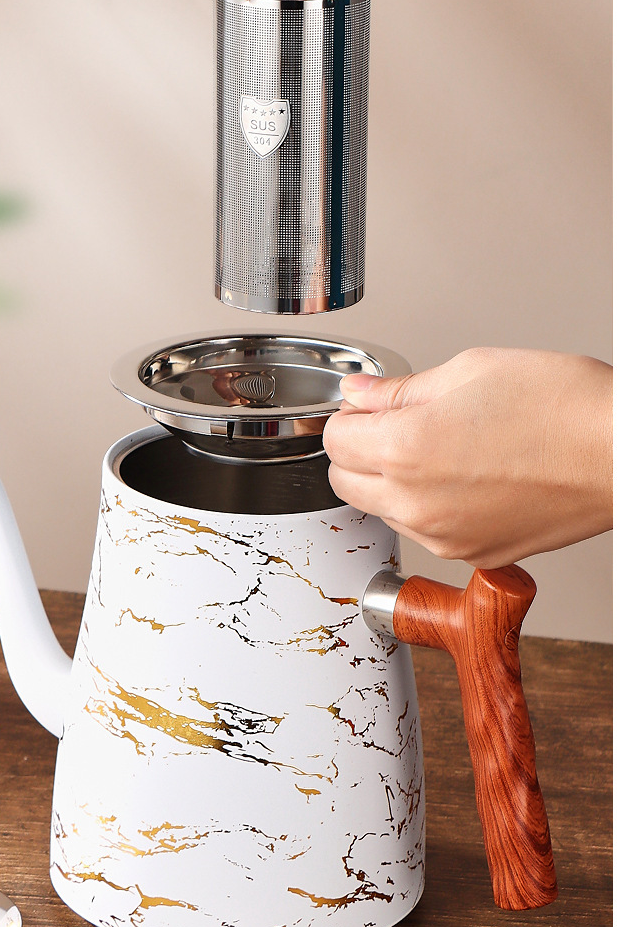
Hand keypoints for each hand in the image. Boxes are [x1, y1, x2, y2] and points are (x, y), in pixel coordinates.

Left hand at [323, 347, 611, 567]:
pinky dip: (431, 506)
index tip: (369, 405)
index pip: (333, 439)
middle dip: (359, 451)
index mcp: (404, 449)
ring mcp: (445, 537)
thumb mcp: (469, 371)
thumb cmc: (561, 406)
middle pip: (346, 482)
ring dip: (393, 481)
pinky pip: (427, 531)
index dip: (350, 415)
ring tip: (444, 444)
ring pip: (384, 510)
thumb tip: (362, 395)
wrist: (620, 454)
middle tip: (396, 422)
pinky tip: (468, 473)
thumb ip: (400, 390)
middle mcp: (416, 503)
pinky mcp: (475, 555)